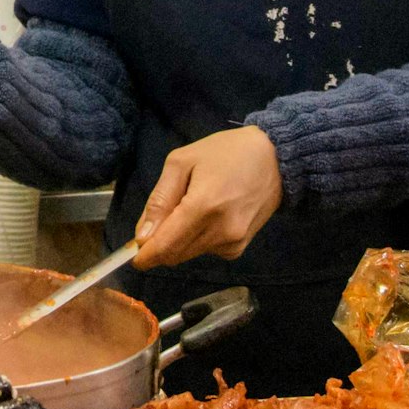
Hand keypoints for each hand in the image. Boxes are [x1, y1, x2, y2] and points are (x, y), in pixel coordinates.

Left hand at [133, 128, 283, 268]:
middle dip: (158, 245)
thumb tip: (143, 236)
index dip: (144, 255)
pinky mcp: (241, 246)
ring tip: (188, 209)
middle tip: (157, 220)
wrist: (275, 158)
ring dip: (178, 241)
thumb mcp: (182, 162)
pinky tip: (207, 217)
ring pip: (189, 254)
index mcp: (203, 207)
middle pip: (175, 255)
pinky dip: (197, 240)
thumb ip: (160, 200)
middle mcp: (220, 231)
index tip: (132, 254)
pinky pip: (207, 251)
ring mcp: (233, 242)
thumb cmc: (225, 153)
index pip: (165, 246)